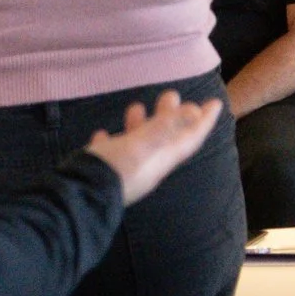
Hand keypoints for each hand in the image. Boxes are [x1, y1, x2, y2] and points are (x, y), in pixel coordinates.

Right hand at [85, 90, 223, 204]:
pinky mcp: (102, 173)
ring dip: (140, 125)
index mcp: (160, 159)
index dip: (204, 121)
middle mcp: (147, 166)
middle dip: (171, 116)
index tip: (215, 103)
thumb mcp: (140, 145)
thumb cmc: (113, 169)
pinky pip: (110, 155)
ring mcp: (125, 171)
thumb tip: (194, 111)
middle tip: (170, 94)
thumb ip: (165, 128)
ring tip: (136, 107)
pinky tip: (102, 134)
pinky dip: (110, 141)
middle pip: (165, 138)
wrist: (79, 201)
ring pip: (137, 144)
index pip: (190, 138)